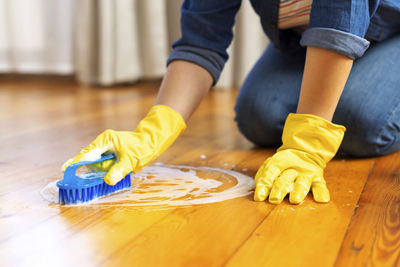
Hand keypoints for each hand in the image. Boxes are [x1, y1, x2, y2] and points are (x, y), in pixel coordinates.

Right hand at [62, 105, 185, 184]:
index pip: (87, 153)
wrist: (150, 143)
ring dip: (107, 169)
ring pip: (97, 165)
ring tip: (122, 164)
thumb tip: (108, 180)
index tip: (65, 169)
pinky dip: (108, 170)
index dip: (76, 162)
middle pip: (92, 161)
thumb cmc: (141, 149)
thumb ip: (119, 170)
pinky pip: (102, 166)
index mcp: (105, 140)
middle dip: (102, 168)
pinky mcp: (107, 155)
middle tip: (117, 167)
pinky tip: (118, 168)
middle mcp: (102, 143)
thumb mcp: (130, 160)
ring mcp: (104, 149)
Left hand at [254, 113, 345, 203]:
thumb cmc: (283, 164)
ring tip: (295, 199)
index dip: (264, 185)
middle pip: (284, 180)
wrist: (305, 151)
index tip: (259, 197)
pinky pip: (320, 186)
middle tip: (274, 200)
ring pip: (302, 183)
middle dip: (278, 189)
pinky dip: (321, 193)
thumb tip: (258, 193)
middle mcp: (292, 168)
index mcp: (278, 163)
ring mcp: (305, 173)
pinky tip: (321, 199)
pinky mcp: (318, 178)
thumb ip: (263, 177)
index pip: (270, 174)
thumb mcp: (271, 165)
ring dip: (298, 191)